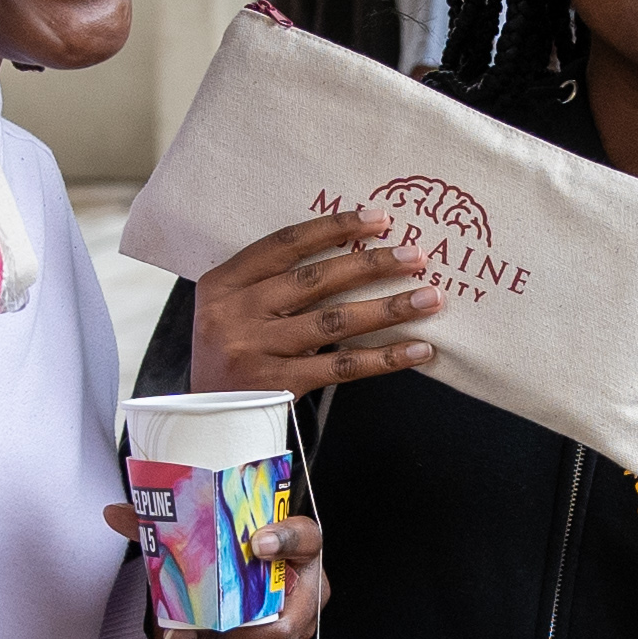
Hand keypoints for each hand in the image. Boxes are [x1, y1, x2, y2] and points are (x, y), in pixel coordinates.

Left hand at [110, 508, 326, 638]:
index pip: (306, 537)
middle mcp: (308, 580)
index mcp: (297, 541)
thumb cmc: (236, 550)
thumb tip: (115, 513)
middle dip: (243, 624)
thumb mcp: (208, 534)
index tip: (256, 542)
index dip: (285, 541)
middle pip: (290, 613)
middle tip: (208, 622)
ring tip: (200, 633)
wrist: (248, 577)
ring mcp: (302, 615)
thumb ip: (167, 523)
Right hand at [187, 210, 442, 392]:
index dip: (335, 228)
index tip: (380, 219)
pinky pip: (342, 367)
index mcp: (223, 283)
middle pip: (315, 279)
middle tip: (417, 255)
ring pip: (334, 322)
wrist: (207, 419)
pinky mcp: (278, 386)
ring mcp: (256, 351)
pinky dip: (384, 358)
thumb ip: (274, 282)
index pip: (286, 244)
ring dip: (388, 308)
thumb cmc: (233, 353)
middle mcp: (236, 314)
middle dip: (372, 265)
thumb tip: (354, 254)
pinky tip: (418, 349)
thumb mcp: (234, 309)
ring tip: (430, 298)